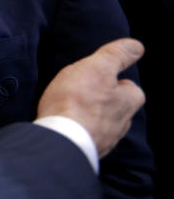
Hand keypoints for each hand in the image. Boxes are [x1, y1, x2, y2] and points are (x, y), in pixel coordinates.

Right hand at [37, 38, 144, 156]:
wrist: (60, 140)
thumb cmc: (78, 101)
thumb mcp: (97, 68)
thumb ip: (116, 55)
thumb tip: (137, 46)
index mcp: (127, 103)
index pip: (133, 90)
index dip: (120, 82)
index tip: (105, 77)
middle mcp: (120, 125)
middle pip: (120, 111)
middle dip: (108, 103)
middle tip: (88, 94)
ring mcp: (104, 142)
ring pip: (104, 126)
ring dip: (93, 119)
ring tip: (75, 111)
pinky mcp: (86, 152)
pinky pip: (88, 139)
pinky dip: (80, 132)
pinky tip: (67, 126)